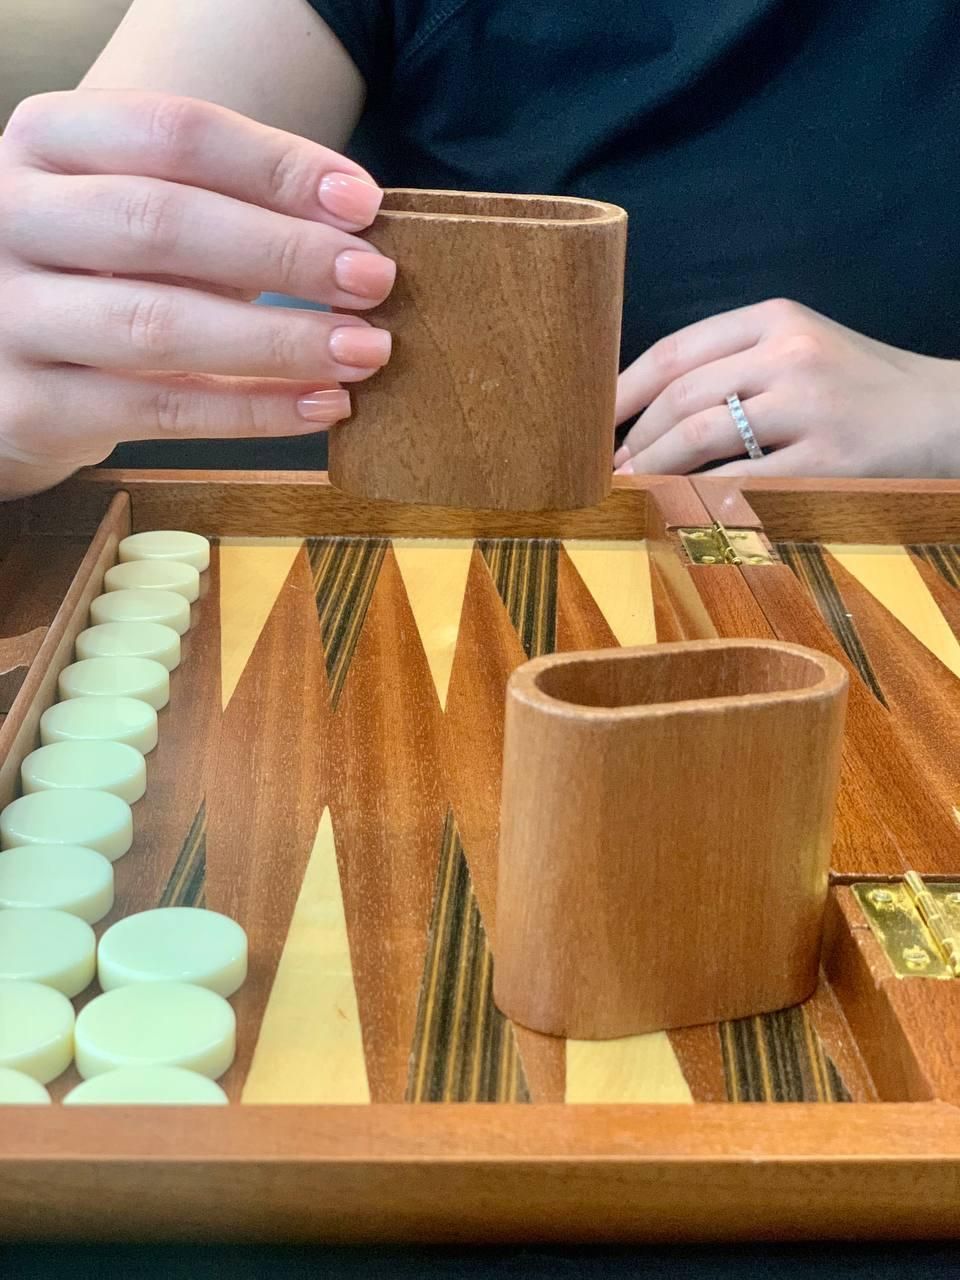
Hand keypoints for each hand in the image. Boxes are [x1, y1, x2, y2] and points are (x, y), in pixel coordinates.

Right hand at [0, 90, 396, 498]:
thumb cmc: (100, 273)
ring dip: (281, 341)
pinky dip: (254, 411)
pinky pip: (161, 410)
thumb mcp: (141, 215)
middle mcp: (10, 218)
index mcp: (45, 141)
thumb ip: (224, 208)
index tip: (364, 203)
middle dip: (286, 254)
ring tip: (364, 349)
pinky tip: (321, 404)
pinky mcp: (29, 407)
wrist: (2, 362)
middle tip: (375, 279)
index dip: (277, 167)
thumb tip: (353, 235)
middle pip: (163, 224)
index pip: (173, 133)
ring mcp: (10, 316)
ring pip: (159, 325)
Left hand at [613, 299, 959, 477]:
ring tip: (628, 489)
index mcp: (775, 319)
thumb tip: (645, 409)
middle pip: (680, 396)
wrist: (945, 416)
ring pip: (700, 437)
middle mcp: (789, 354)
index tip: (592, 422)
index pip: (675, 351)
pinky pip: (742, 483)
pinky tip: (676, 508)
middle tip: (605, 471)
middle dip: (632, 440)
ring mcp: (810, 406)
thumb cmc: (858, 390)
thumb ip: (733, 365)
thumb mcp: (801, 350)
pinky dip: (698, 497)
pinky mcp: (828, 461)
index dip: (622, 390)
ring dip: (651, 468)